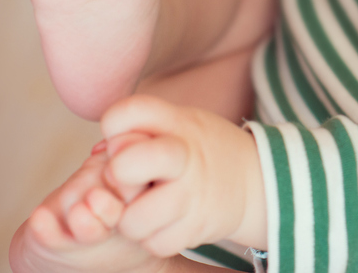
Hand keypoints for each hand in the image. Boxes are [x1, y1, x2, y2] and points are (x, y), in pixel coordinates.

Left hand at [101, 95, 267, 256]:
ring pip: (133, 219)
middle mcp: (186, 157)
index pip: (126, 113)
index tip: (127, 139)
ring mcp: (192, 195)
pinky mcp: (197, 228)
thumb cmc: (200, 149)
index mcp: (178, 123)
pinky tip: (164, 221)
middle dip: (116, 176)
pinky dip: (153, 237)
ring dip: (131, 218)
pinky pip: (154, 243)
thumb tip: (101, 152)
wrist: (256, 179)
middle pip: (124, 166)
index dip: (114, 127)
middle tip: (129, 179)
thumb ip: (138, 127)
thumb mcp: (178, 122)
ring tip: (145, 206)